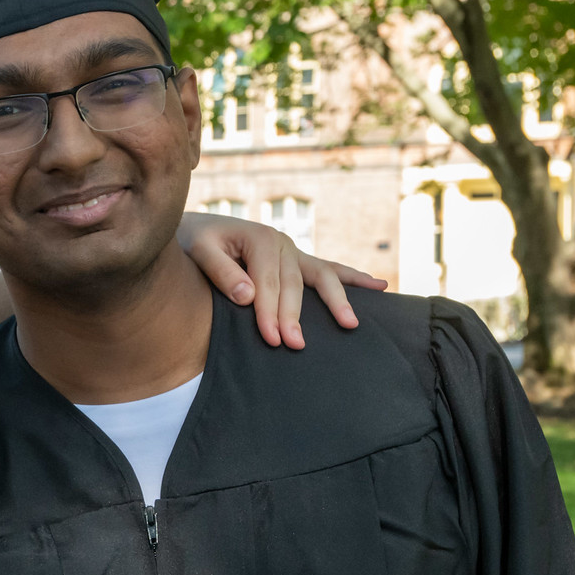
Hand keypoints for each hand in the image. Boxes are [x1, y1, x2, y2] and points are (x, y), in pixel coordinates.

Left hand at [179, 213, 387, 348]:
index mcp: (259, 238)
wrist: (196, 229)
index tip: (272, 339)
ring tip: (350, 324)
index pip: (268, 283)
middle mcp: (282, 242)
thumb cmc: (195, 242)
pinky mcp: (298, 260)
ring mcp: (294, 251)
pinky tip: (380, 286)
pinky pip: (330, 269)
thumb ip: (221, 272)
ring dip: (336, 301)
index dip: (269, 312)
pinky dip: (354, 278)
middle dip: (294, 316)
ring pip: (320, 277)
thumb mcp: (199, 250)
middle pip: (294, 285)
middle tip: (295, 345)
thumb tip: (249, 296)